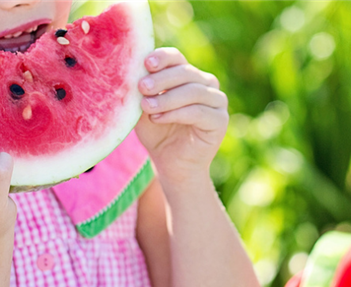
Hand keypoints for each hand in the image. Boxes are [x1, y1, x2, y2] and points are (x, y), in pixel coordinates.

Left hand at [136, 48, 228, 185]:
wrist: (170, 164)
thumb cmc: (156, 133)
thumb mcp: (144, 109)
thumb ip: (141, 91)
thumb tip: (131, 72)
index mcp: (187, 75)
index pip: (176, 58)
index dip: (162, 58)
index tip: (146, 63)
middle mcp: (205, 84)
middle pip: (185, 72)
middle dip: (161, 79)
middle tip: (141, 87)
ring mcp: (216, 101)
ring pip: (193, 91)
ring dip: (167, 98)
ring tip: (146, 107)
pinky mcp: (220, 120)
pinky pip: (199, 111)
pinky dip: (176, 113)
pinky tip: (158, 118)